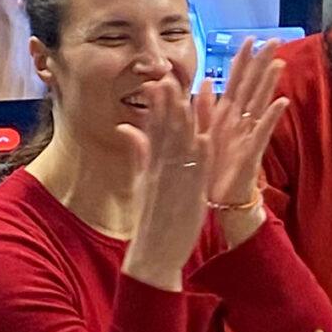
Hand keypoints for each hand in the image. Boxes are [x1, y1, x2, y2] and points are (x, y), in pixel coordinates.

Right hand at [118, 81, 210, 291]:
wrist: (153, 252)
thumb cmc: (150, 217)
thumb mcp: (141, 180)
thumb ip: (138, 152)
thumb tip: (125, 127)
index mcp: (151, 164)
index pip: (154, 128)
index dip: (158, 104)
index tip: (160, 81)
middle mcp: (161, 170)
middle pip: (166, 132)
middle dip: (169, 105)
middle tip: (170, 79)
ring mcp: (175, 182)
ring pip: (181, 147)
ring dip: (186, 122)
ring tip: (188, 99)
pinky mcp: (190, 196)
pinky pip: (196, 172)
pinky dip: (200, 155)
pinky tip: (206, 137)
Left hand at [193, 42, 288, 246]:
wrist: (221, 201)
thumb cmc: (213, 169)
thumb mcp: (203, 134)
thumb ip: (204, 108)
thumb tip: (205, 82)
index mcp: (226, 117)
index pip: (236, 82)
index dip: (242, 61)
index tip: (248, 39)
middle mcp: (240, 122)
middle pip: (253, 87)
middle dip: (262, 64)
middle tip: (274, 40)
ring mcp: (248, 135)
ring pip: (260, 104)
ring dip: (269, 83)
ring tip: (279, 63)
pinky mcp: (252, 152)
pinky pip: (262, 131)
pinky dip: (272, 117)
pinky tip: (282, 101)